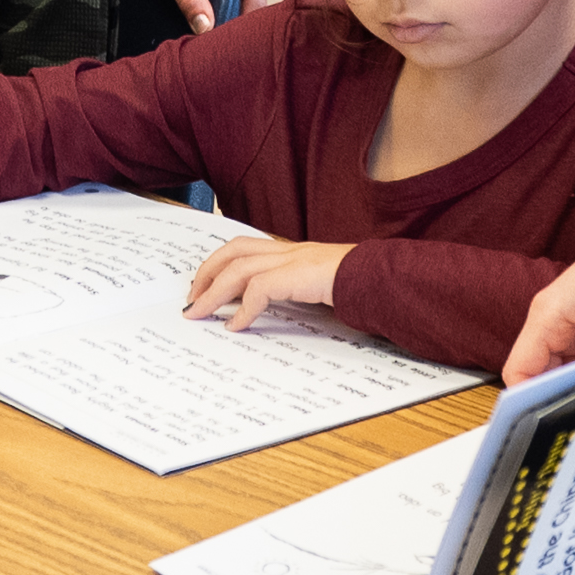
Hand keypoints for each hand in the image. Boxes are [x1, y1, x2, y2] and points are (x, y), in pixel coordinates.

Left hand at [177, 235, 347, 321]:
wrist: (383, 279)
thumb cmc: (359, 287)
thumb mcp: (318, 290)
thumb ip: (294, 295)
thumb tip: (262, 315)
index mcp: (291, 252)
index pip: (243, 247)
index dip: (218, 264)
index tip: (203, 288)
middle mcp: (288, 251)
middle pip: (233, 251)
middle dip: (206, 274)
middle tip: (191, 301)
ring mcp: (293, 260)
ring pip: (238, 268)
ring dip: (213, 292)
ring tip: (200, 313)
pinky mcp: (299, 274)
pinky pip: (259, 290)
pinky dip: (242, 309)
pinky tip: (236, 327)